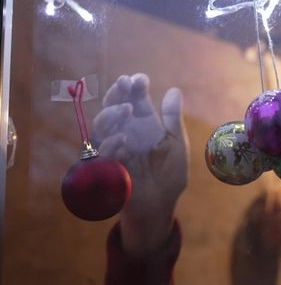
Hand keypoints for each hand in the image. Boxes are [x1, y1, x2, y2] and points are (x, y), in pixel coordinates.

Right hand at [93, 73, 188, 255]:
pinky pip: (102, 154)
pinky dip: (111, 144)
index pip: (134, 101)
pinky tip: (123, 138)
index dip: (134, 88)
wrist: (162, 204)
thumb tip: (173, 90)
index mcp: (143, 125)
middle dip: (117, 94)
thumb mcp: (175, 144)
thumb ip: (172, 118)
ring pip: (101, 126)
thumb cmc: (169, 175)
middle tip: (125, 83)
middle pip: (113, 107)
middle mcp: (126, 132)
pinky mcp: (108, 168)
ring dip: (112, 115)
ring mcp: (115, 149)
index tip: (140, 79)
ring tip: (127, 109)